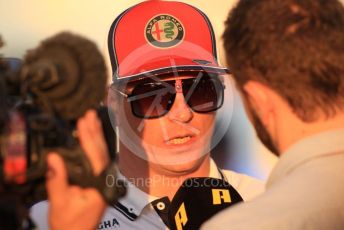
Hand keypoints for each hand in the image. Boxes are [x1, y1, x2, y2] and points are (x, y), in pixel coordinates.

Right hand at [46, 110, 108, 229]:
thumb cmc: (70, 222)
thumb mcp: (60, 202)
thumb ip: (58, 180)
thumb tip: (54, 157)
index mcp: (99, 184)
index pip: (95, 156)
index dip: (89, 138)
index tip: (83, 122)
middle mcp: (104, 179)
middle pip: (102, 151)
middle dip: (95, 131)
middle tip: (90, 114)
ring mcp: (103, 179)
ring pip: (102, 153)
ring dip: (97, 135)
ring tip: (92, 119)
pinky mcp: (98, 179)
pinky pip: (99, 158)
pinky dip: (95, 145)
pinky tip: (91, 136)